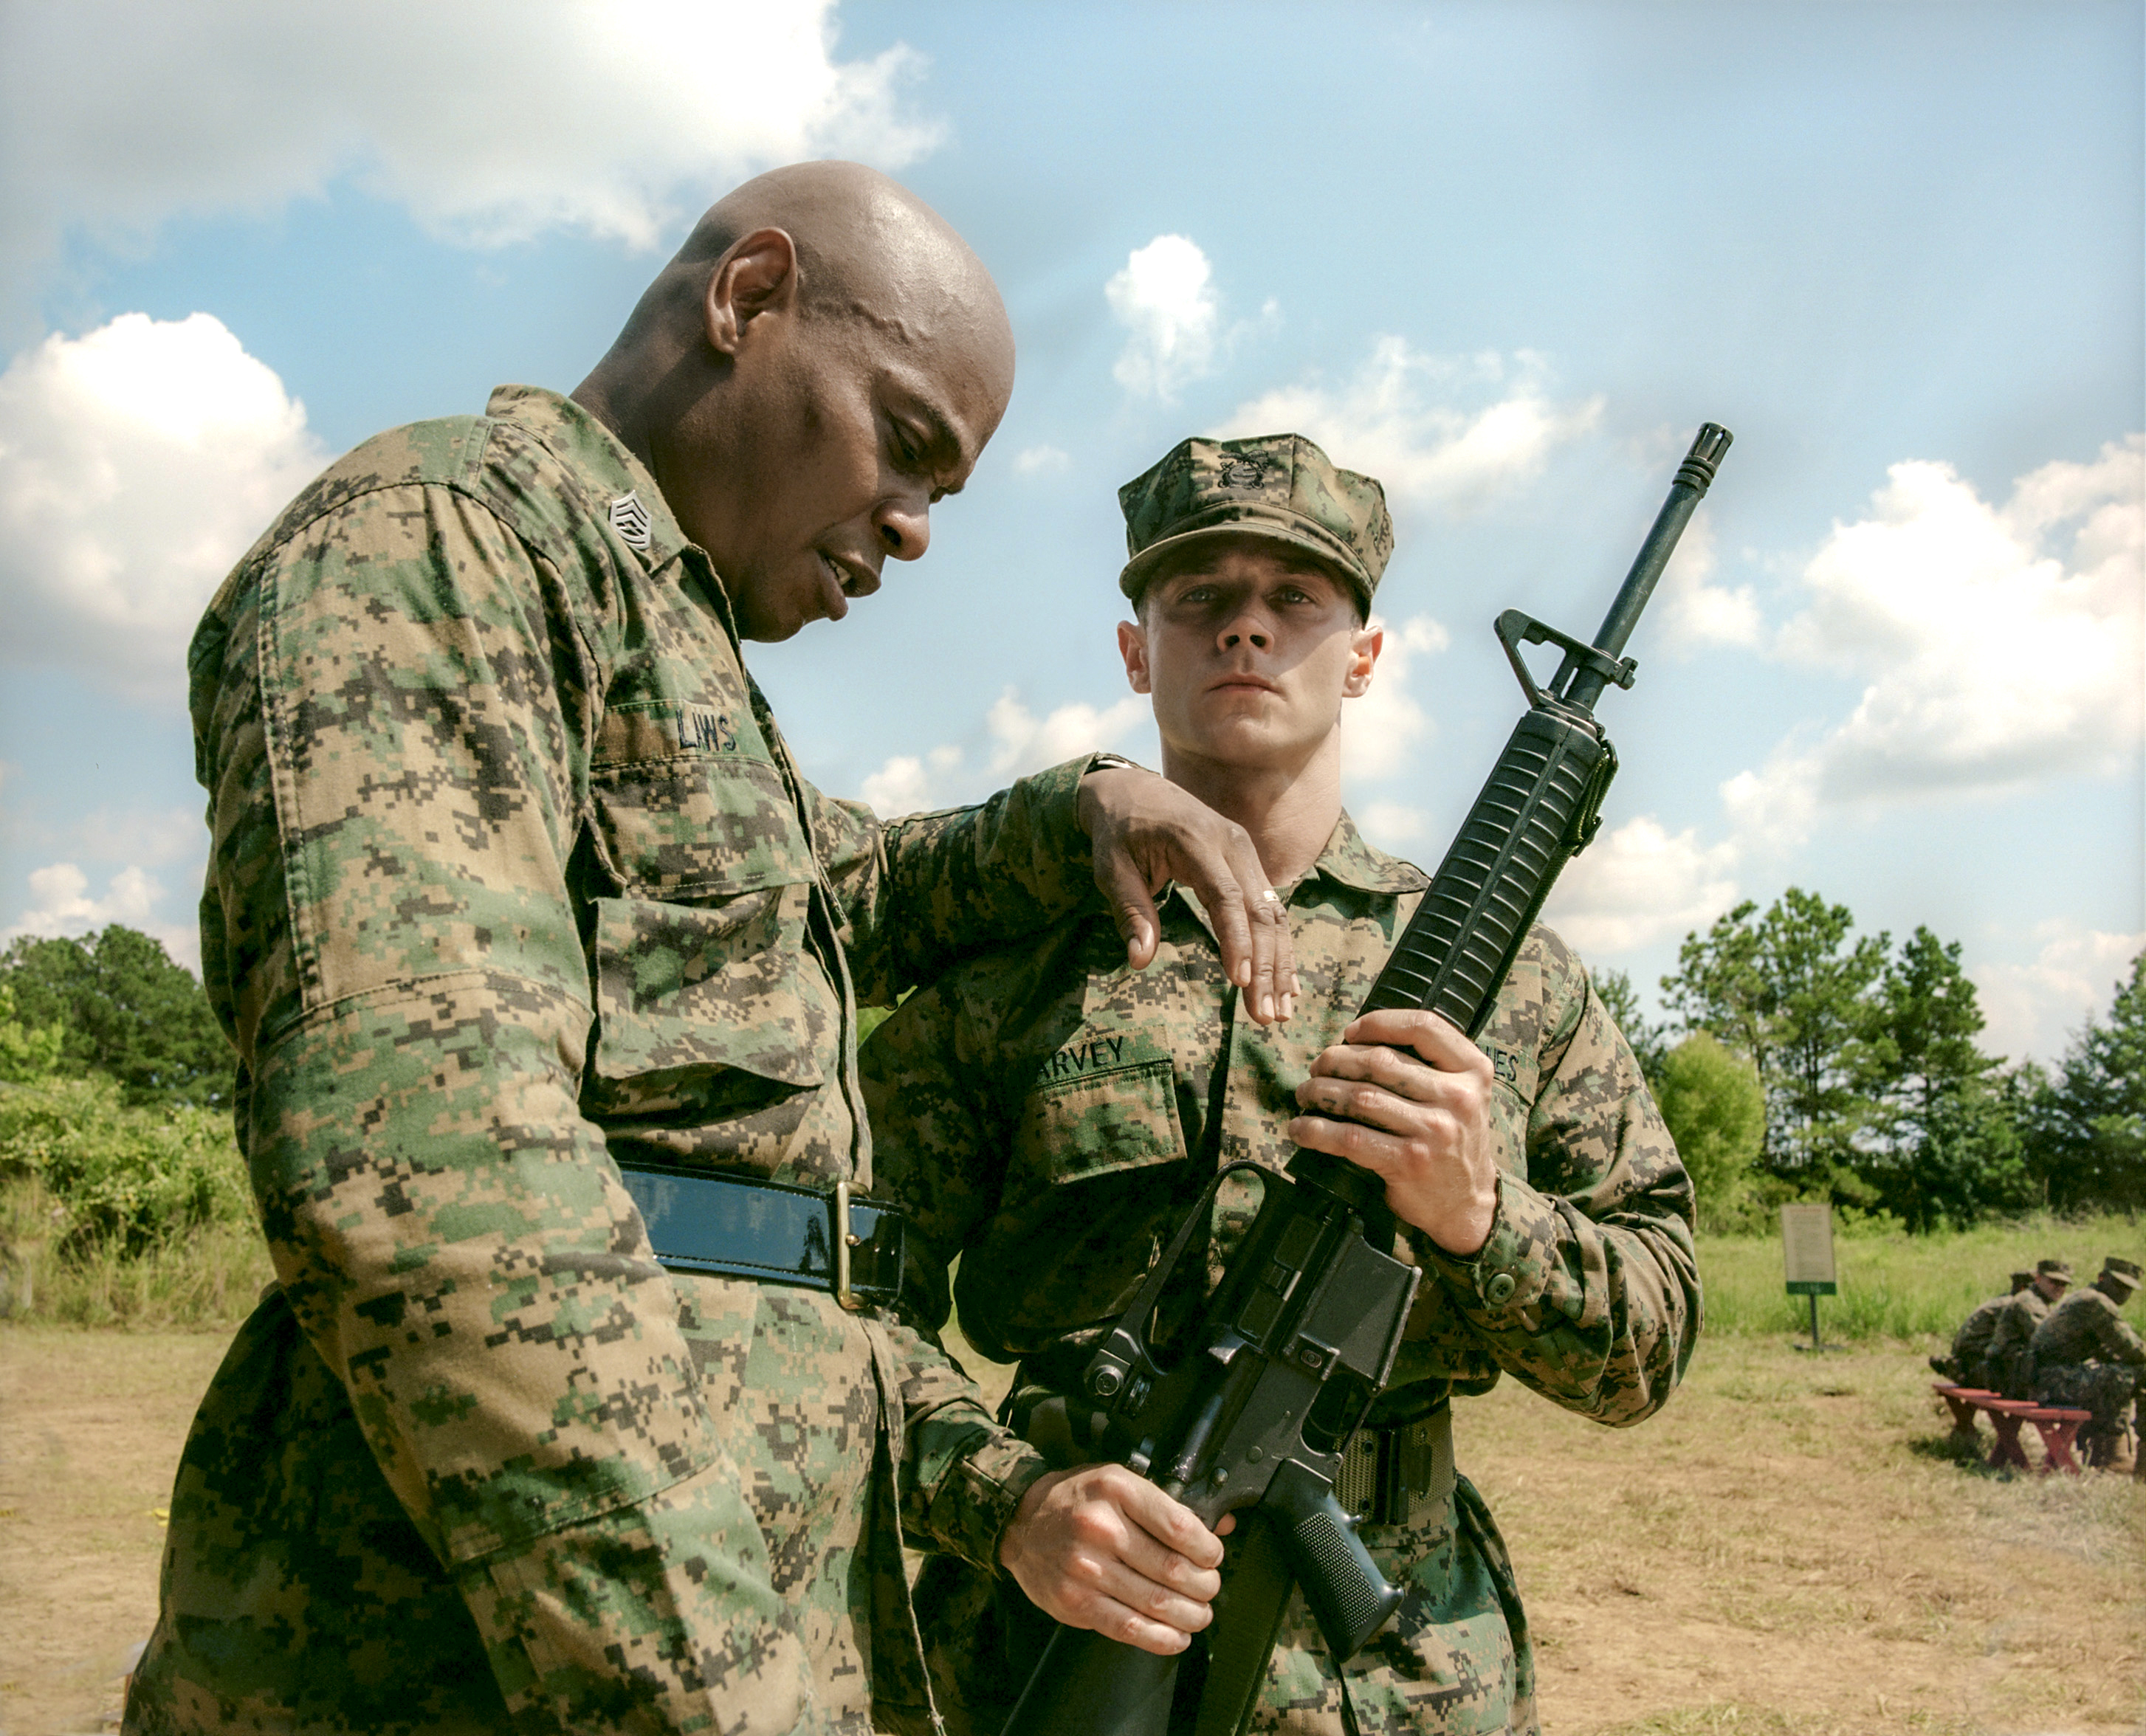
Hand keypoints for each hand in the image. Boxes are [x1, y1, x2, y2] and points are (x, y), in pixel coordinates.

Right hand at [997, 1464, 1223, 1655]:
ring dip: (1190, 1615)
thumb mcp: (1122, 1482)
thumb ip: (1169, 1505)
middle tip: (1209, 1588)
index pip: (1179, 1527)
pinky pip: (1129, 1628)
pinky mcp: (1076, 1602)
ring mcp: (1086, 1568)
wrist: (1022, 1521)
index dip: (1208, 1550)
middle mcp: (1101, 1527)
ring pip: (1156, 1602)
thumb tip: (1222, 1526)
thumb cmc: (1079, 1499)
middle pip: (1173, 1569)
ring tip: (1199, 1613)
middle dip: (1204, 1586)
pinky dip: (1161, 1638)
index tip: (1213, 1557)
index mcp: (1117, 1490)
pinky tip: (1176, 1636)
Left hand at [1077, 766, 1298, 1024]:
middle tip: (1267, 1016)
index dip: (1237, 940)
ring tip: (1281, 1011)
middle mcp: (1232, 843)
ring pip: (1274, 913)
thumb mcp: (1111, 869)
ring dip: (1280, 963)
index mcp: (1197, 842)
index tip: (1240, 982)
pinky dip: (1280, 947)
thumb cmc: (1118, 833)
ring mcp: (1246, 852)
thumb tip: (1139, 960)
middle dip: (1267, 966)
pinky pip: (1272, 908)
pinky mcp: (1249, 863)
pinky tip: (1286, 983)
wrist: (1133, 791)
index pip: (1227, 896)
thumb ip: (1130, 912)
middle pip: (1261, 910)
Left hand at [1287, 1007, 1497, 1254]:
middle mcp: (1457, 1097)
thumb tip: (1356, 1041)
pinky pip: (1350, 1138)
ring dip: (1321, 1092)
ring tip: (1305, 1094)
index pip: (1424, 1026)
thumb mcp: (1462, 1094)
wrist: (1467, 1204)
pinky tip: (1302, 1129)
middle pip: (1380, 1061)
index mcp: (1473, 1071)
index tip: (1349, 1032)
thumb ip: (1428, 1066)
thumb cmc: (1453, 1141)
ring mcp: (1434, 1130)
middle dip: (1336, 1060)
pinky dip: (1317, 1131)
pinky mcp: (1408, 1162)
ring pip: (1360, 1097)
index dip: (1379, 1023)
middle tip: (1317, 1068)